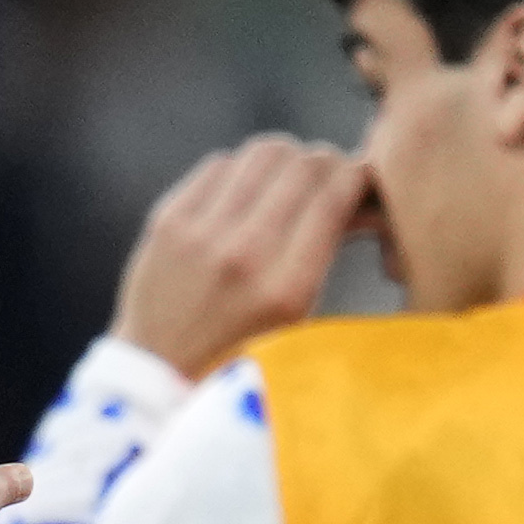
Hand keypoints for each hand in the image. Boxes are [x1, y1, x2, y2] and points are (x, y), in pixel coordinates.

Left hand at [112, 135, 369, 378]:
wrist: (159, 372)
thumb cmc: (242, 349)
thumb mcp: (298, 316)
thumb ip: (329, 251)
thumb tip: (364, 195)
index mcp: (286, 289)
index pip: (334, 196)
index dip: (356, 175)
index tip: (357, 181)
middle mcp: (244, 255)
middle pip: (305, 163)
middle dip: (326, 164)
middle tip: (324, 180)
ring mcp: (200, 234)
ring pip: (265, 151)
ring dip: (285, 161)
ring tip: (285, 184)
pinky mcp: (167, 220)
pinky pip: (220, 163)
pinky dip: (242, 171)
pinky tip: (244, 195)